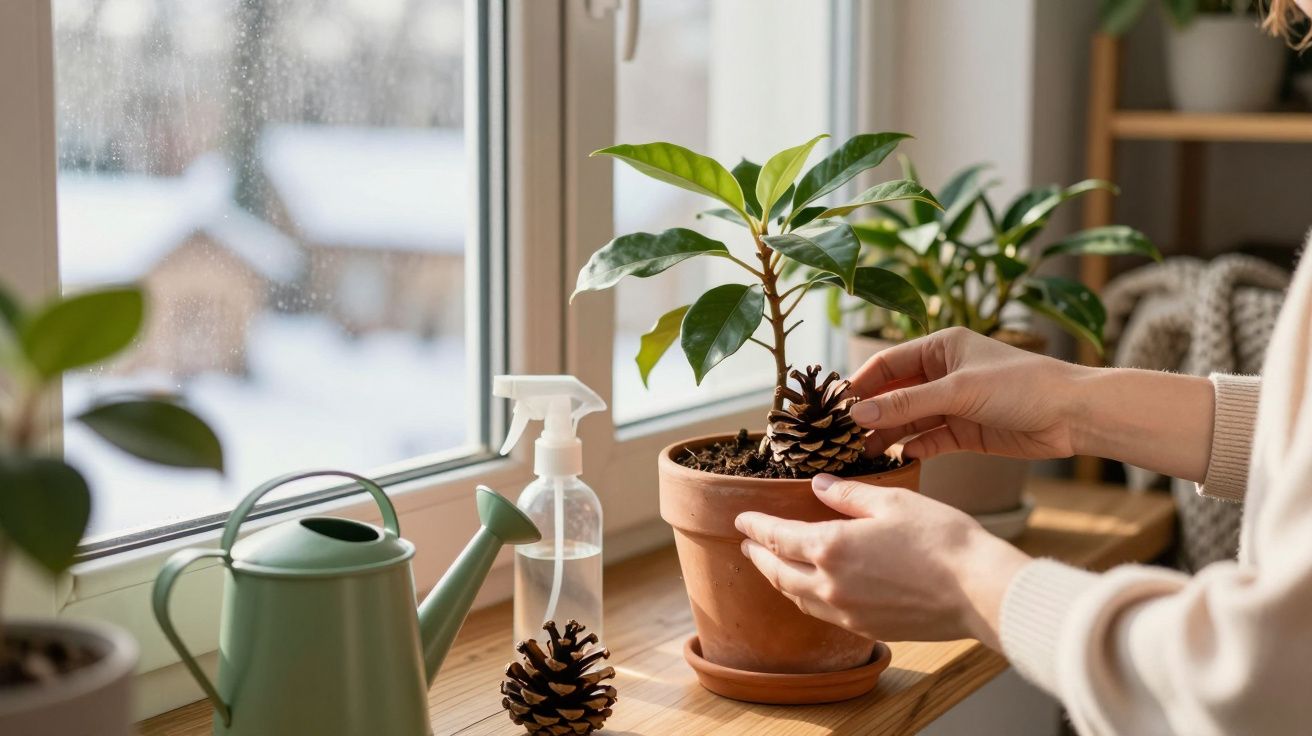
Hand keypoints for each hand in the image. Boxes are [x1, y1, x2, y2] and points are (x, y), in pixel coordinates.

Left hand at [735, 474, 1030, 647]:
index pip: (777, 537)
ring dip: (779, 579)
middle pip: (778, 572)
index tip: (741, 519)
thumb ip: (849, 495)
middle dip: (758, 556)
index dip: (755, 527)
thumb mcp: (892, 501)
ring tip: (773, 565)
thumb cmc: (941, 539)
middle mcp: (830, 585)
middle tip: (747, 544)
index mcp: (830, 548)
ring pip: (797, 597)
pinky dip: (806, 598)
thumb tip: (819, 485)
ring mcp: (847, 613)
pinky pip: (822, 613)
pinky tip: (812, 590)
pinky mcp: (867, 629)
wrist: (978, 591)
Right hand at [848, 327, 1088, 460]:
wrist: (1073, 415)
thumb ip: (908, 403)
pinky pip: (928, 440)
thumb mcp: (959, 390)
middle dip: (870, 413)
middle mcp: (943, 374)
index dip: (860, 384)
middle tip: (841, 435)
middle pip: (893, 394)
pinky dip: (911, 449)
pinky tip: (895, 459)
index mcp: (940, 347)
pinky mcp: (965, 432)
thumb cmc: (1021, 386)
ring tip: (860, 453)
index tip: (835, 406)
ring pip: (908, 420)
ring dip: (886, 435)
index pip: (886, 363)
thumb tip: (859, 413)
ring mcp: (953, 404)